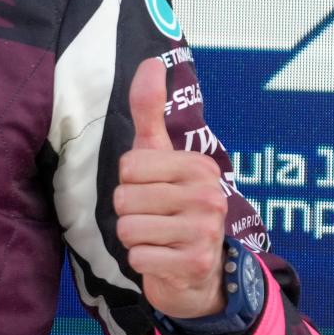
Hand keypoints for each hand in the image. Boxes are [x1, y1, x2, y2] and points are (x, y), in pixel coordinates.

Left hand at [113, 58, 227, 319]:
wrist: (199, 273)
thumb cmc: (173, 207)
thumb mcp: (160, 156)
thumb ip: (150, 111)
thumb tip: (151, 60)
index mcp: (199, 166)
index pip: (129, 165)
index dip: (130, 181)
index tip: (153, 191)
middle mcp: (208, 195)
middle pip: (125, 197)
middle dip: (129, 211)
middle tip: (155, 219)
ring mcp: (205, 232)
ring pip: (127, 227)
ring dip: (134, 238)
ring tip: (157, 238)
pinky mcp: (194, 265)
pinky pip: (137, 257)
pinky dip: (141, 261)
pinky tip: (162, 259)